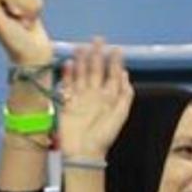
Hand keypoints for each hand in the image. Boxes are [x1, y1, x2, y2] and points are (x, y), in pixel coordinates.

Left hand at [0, 0, 51, 65]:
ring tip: (26, 24)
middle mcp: (4, 8)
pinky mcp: (31, 10)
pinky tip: (33, 20)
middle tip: (20, 21)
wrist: (34, 54)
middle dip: (20, 4)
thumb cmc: (13, 40)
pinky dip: (36, 9)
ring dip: (28, 8)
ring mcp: (18, 8)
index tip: (13, 12)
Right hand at [57, 38, 133, 159]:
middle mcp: (95, 94)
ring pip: (80, 74)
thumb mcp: (121, 114)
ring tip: (80, 48)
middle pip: (95, 70)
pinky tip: (68, 64)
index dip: (115, 62)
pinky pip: (67, 85)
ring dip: (80, 61)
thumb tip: (124, 74)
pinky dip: (67, 75)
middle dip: (96, 55)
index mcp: (109, 97)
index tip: (116, 49)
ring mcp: (81, 97)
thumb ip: (124, 95)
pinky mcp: (68, 103)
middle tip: (97, 40)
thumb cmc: (104, 135)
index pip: (112, 74)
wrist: (84, 151)